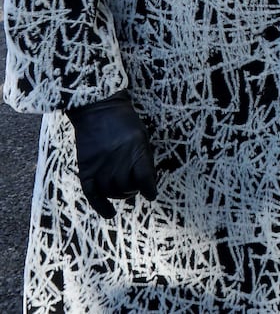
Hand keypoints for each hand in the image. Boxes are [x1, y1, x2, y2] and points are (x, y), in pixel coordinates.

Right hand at [67, 90, 156, 218]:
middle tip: (135, 184)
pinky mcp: (86, 169)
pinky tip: (110, 213)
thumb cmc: (124, 121)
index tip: (151, 194)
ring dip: (120, 194)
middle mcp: (117, 159)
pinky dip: (101, 206)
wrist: (97, 108)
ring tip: (124, 189)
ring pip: (113, 193)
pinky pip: (93, 195)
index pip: (145, 178)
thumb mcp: (141, 135)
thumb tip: (149, 183)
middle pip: (129, 188)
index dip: (150, 189)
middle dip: (134, 189)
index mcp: (135, 149)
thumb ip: (145, 158)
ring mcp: (100, 165)